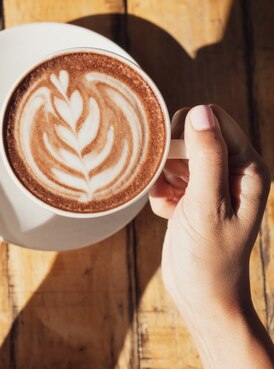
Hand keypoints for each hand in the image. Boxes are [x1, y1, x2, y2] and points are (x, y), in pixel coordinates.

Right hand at [150, 104, 272, 367]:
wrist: (201, 296)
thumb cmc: (211, 257)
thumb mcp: (207, 205)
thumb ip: (206, 157)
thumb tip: (200, 111)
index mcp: (247, 168)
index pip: (214, 120)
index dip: (187, 132)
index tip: (171, 159)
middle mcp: (231, 171)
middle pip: (191, 135)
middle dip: (171, 157)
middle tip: (171, 186)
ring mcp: (210, 184)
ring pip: (174, 156)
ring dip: (163, 177)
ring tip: (170, 203)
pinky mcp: (191, 197)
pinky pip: (166, 177)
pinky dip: (160, 192)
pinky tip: (167, 212)